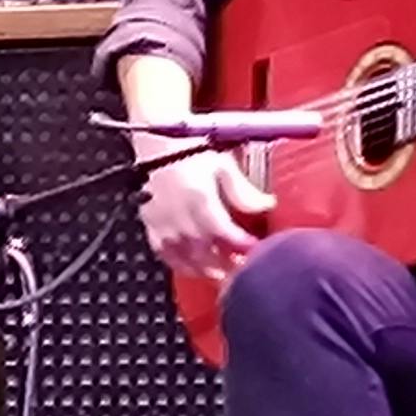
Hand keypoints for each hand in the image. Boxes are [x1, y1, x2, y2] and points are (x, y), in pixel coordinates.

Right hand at [141, 145, 275, 280]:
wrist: (155, 140)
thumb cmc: (187, 149)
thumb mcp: (222, 164)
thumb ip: (242, 190)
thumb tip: (265, 205)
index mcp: (199, 198)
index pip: (225, 232)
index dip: (242, 245)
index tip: (256, 250)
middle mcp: (179, 214)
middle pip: (206, 252)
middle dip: (227, 264)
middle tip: (243, 270)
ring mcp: (163, 221)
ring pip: (185, 258)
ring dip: (206, 270)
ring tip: (223, 274)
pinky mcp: (150, 224)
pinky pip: (165, 254)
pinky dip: (180, 265)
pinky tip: (194, 268)